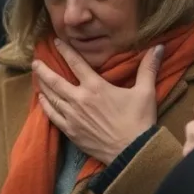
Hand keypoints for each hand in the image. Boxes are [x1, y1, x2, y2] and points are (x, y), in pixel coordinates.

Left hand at [36, 40, 161, 164]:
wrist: (132, 152)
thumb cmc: (139, 121)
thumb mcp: (145, 92)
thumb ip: (148, 68)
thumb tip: (158, 47)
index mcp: (96, 87)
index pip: (76, 63)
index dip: (65, 51)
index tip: (55, 41)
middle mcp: (80, 99)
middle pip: (56, 81)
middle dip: (44, 69)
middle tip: (35, 61)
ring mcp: (73, 117)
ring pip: (52, 98)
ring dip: (42, 86)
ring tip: (36, 77)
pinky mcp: (71, 132)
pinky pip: (53, 116)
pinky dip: (46, 106)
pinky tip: (42, 100)